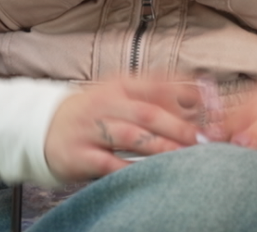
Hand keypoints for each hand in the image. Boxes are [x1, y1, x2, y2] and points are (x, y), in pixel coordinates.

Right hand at [43, 78, 201, 181]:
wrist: (45, 128)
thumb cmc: (95, 112)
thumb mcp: (120, 95)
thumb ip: (155, 97)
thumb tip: (199, 100)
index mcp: (119, 85)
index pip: (156, 83)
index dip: (185, 93)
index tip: (211, 104)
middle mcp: (105, 104)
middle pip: (147, 112)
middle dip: (178, 126)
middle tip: (203, 139)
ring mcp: (91, 129)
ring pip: (131, 137)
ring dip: (161, 147)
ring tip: (185, 157)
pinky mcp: (81, 155)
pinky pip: (109, 163)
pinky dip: (131, 169)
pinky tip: (151, 174)